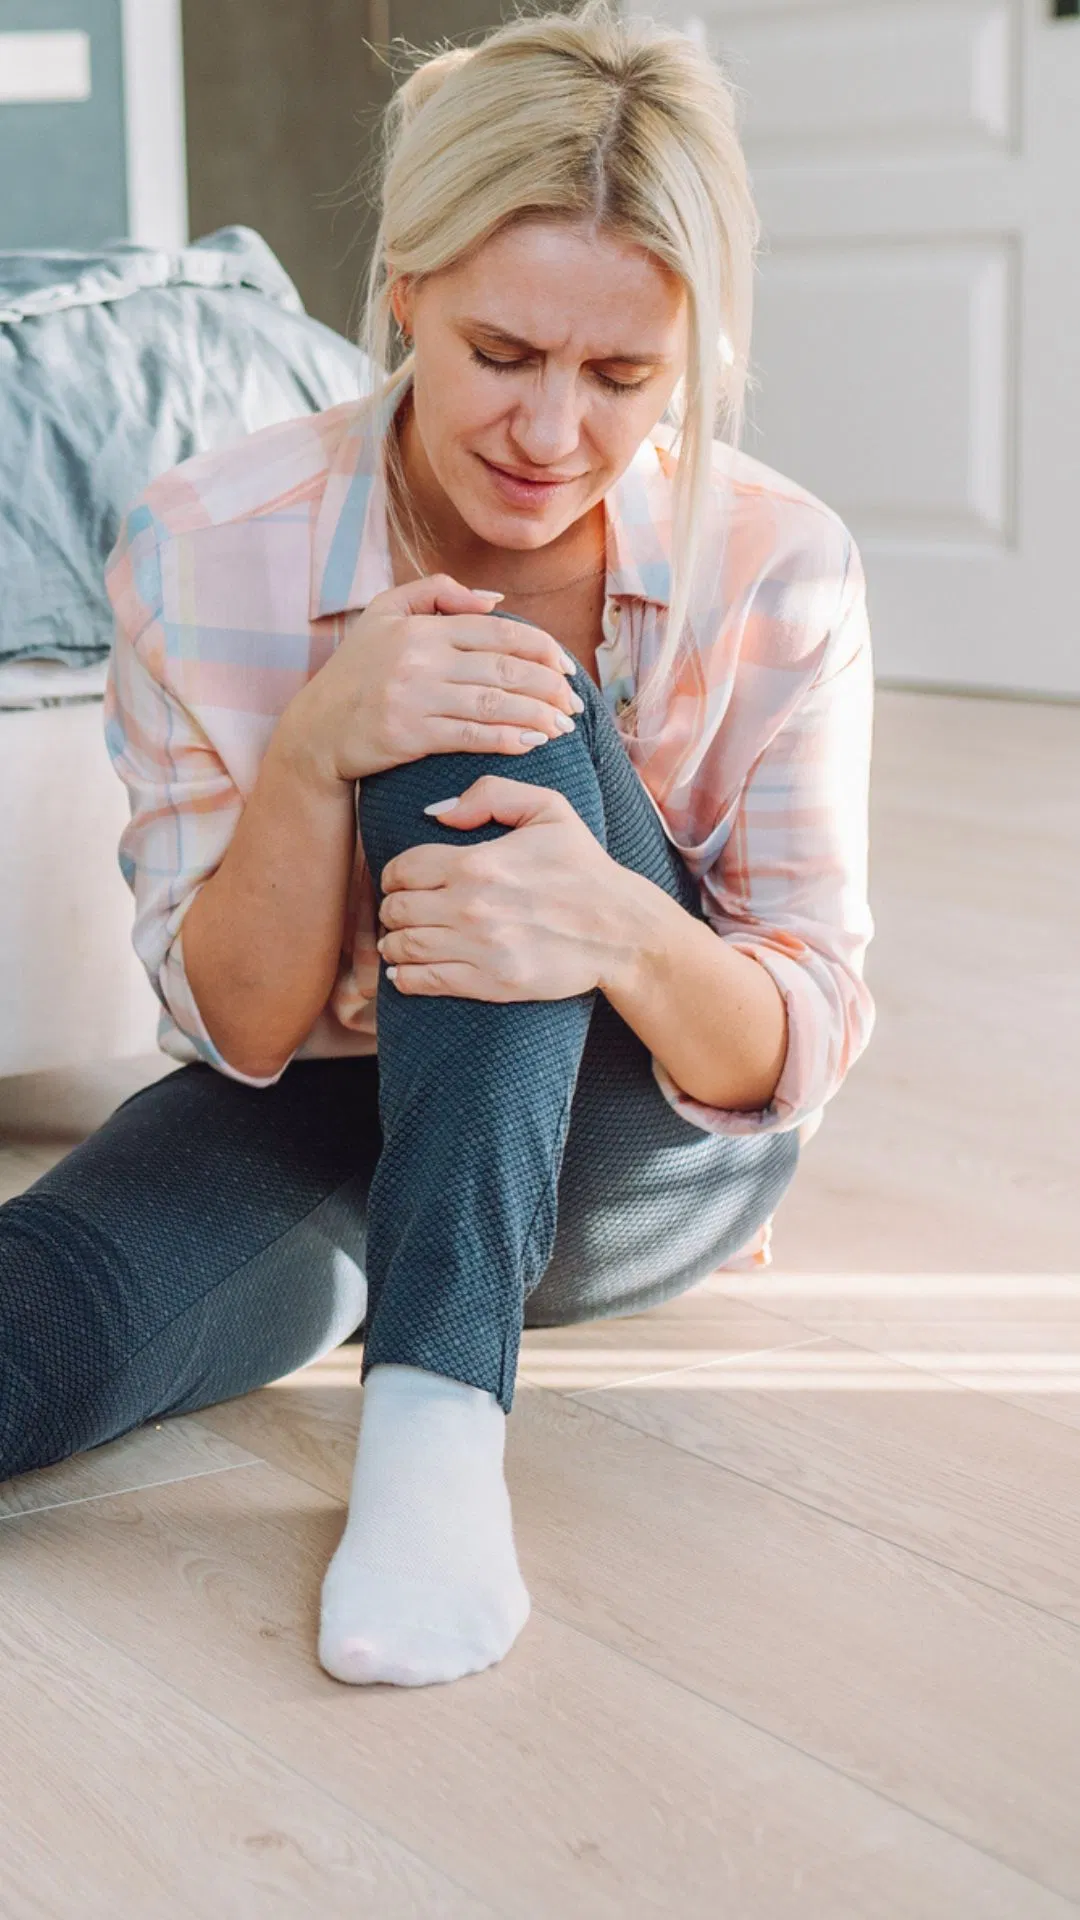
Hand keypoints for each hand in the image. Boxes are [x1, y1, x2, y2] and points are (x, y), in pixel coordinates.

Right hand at [276, 574, 581, 791]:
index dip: (541, 648)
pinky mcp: (409, 734)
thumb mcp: (384, 614)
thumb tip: (493, 599)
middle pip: (504, 668)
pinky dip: (507, 739)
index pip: (499, 631)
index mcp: (422, 626)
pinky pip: (471, 736)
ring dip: (537, 715)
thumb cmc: (356, 673)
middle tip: (573, 703)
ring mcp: (415, 696)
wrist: (315, 731)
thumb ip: (436, 594)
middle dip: (548, 686)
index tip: (565, 667)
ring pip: (494, 703)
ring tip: (563, 727)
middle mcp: (420, 657)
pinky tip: (532, 743)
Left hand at [376, 776, 641, 1000]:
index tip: (402, 881)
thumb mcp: (548, 808)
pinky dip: (404, 977)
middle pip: (396, 908)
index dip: (394, 874)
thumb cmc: (584, 867)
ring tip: (400, 940)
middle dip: (392, 908)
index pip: (403, 869)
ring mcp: (480, 948)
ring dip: (393, 943)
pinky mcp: (490, 983)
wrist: (621, 929)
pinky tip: (405, 970)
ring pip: (403, 946)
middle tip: (401, 910)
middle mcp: (472, 906)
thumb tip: (438, 814)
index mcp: (478, 862)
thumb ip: (491, 794)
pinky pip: (423, 982)